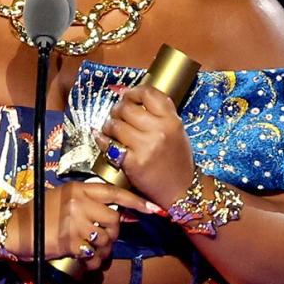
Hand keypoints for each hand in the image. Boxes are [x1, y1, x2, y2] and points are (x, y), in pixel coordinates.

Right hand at [8, 181, 156, 271]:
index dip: (136, 202)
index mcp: (79, 189)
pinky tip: (86, 261)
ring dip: (103, 249)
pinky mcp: (69, 241)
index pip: (115, 193)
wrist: (14, 230)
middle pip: (114, 219)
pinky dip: (93, 261)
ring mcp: (74, 221)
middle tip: (102, 240)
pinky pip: (93, 254)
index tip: (155, 209)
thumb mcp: (64, 199)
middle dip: (113, 233)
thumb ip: (89, 203)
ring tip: (92, 251)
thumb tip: (120, 213)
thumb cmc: (39, 215)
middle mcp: (79, 202)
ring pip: (106, 238)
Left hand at [96, 85, 195, 208]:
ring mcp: (146, 147)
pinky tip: (105, 140)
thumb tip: (126, 93)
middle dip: (118, 110)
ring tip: (112, 130)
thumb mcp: (176, 131)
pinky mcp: (133, 163)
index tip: (126, 96)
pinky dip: (103, 140)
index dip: (132, 92)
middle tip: (117, 115)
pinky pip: (109, 144)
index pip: (148, 93)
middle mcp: (160, 131)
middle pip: (127, 107)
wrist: (181, 191)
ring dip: (109, 125)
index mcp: (172, 121)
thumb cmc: (177, 161)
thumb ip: (157, 113)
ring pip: (115, 124)